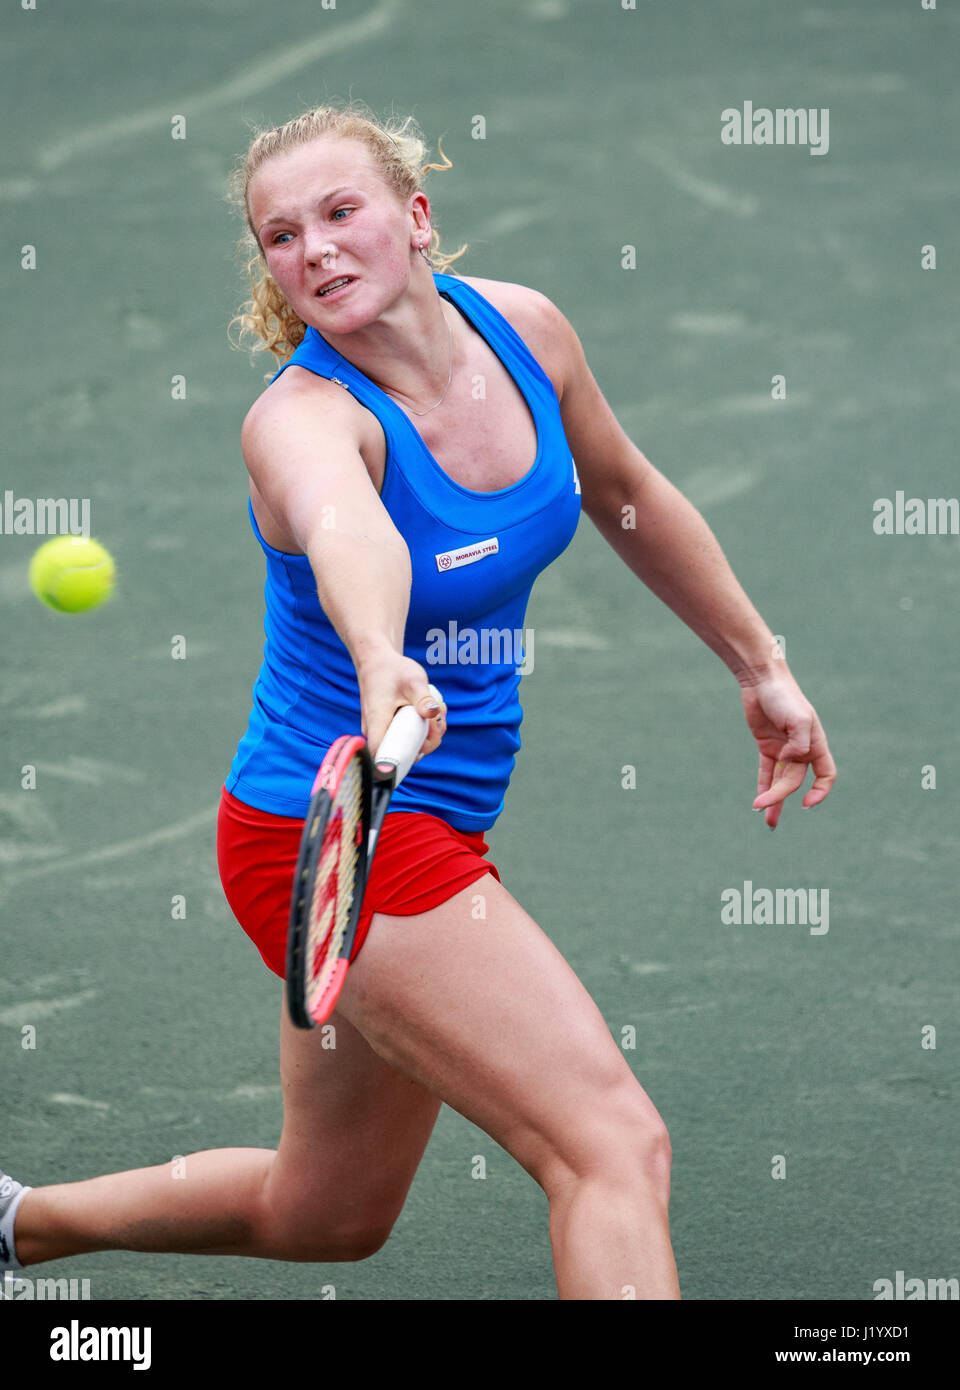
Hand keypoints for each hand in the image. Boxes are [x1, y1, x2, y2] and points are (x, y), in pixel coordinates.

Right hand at [356, 652, 445, 774]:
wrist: (377, 662)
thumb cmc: (392, 670)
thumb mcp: (413, 681)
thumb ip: (424, 698)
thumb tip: (433, 712)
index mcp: (377, 722)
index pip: (382, 756)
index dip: (400, 763)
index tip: (422, 749)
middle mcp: (375, 732)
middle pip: (401, 754)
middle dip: (426, 744)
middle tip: (439, 723)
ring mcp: (381, 731)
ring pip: (407, 746)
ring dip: (427, 735)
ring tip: (438, 711)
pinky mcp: (389, 729)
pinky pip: (407, 737)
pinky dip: (422, 730)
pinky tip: (431, 713)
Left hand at [740, 670, 835, 828]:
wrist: (761, 681)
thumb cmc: (784, 696)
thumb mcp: (798, 719)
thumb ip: (798, 743)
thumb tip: (789, 760)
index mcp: (815, 744)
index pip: (826, 775)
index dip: (820, 791)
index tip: (807, 804)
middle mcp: (802, 750)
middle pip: (794, 780)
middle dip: (780, 795)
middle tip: (763, 806)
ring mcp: (784, 749)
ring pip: (780, 780)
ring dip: (773, 799)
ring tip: (766, 820)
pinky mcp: (767, 746)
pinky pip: (766, 771)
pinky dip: (763, 785)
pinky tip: (759, 802)